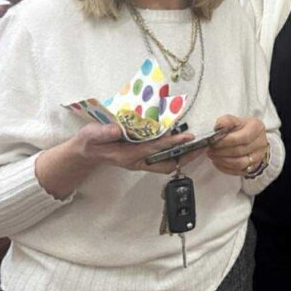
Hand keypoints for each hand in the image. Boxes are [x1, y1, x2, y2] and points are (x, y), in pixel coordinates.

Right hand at [35, 122, 196, 199]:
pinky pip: (163, 156)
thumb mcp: (90, 135)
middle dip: (186, 155)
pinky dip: (175, 149)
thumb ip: (102, 133)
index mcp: (127, 155)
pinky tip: (183, 139)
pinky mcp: (142, 154)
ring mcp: (141, 159)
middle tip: (204, 145)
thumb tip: (116, 128)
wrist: (87, 150)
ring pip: (167, 161)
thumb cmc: (89, 142)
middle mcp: (138, 159)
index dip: (171, 143)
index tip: (188, 137)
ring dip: (183, 153)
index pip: (154, 149)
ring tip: (199, 144)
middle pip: (167, 162)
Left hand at [207, 114, 268, 176]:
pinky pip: (238, 171)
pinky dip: (225, 168)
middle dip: (221, 151)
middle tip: (209, 149)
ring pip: (239, 163)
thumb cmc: (241, 128)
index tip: (213, 141)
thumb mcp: (235, 120)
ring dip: (222, 160)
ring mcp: (258, 156)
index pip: (243, 137)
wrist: (250, 137)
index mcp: (257, 128)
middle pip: (240, 151)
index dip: (226, 141)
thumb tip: (218, 126)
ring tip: (212, 155)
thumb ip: (226, 121)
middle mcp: (261, 143)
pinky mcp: (253, 167)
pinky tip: (217, 162)